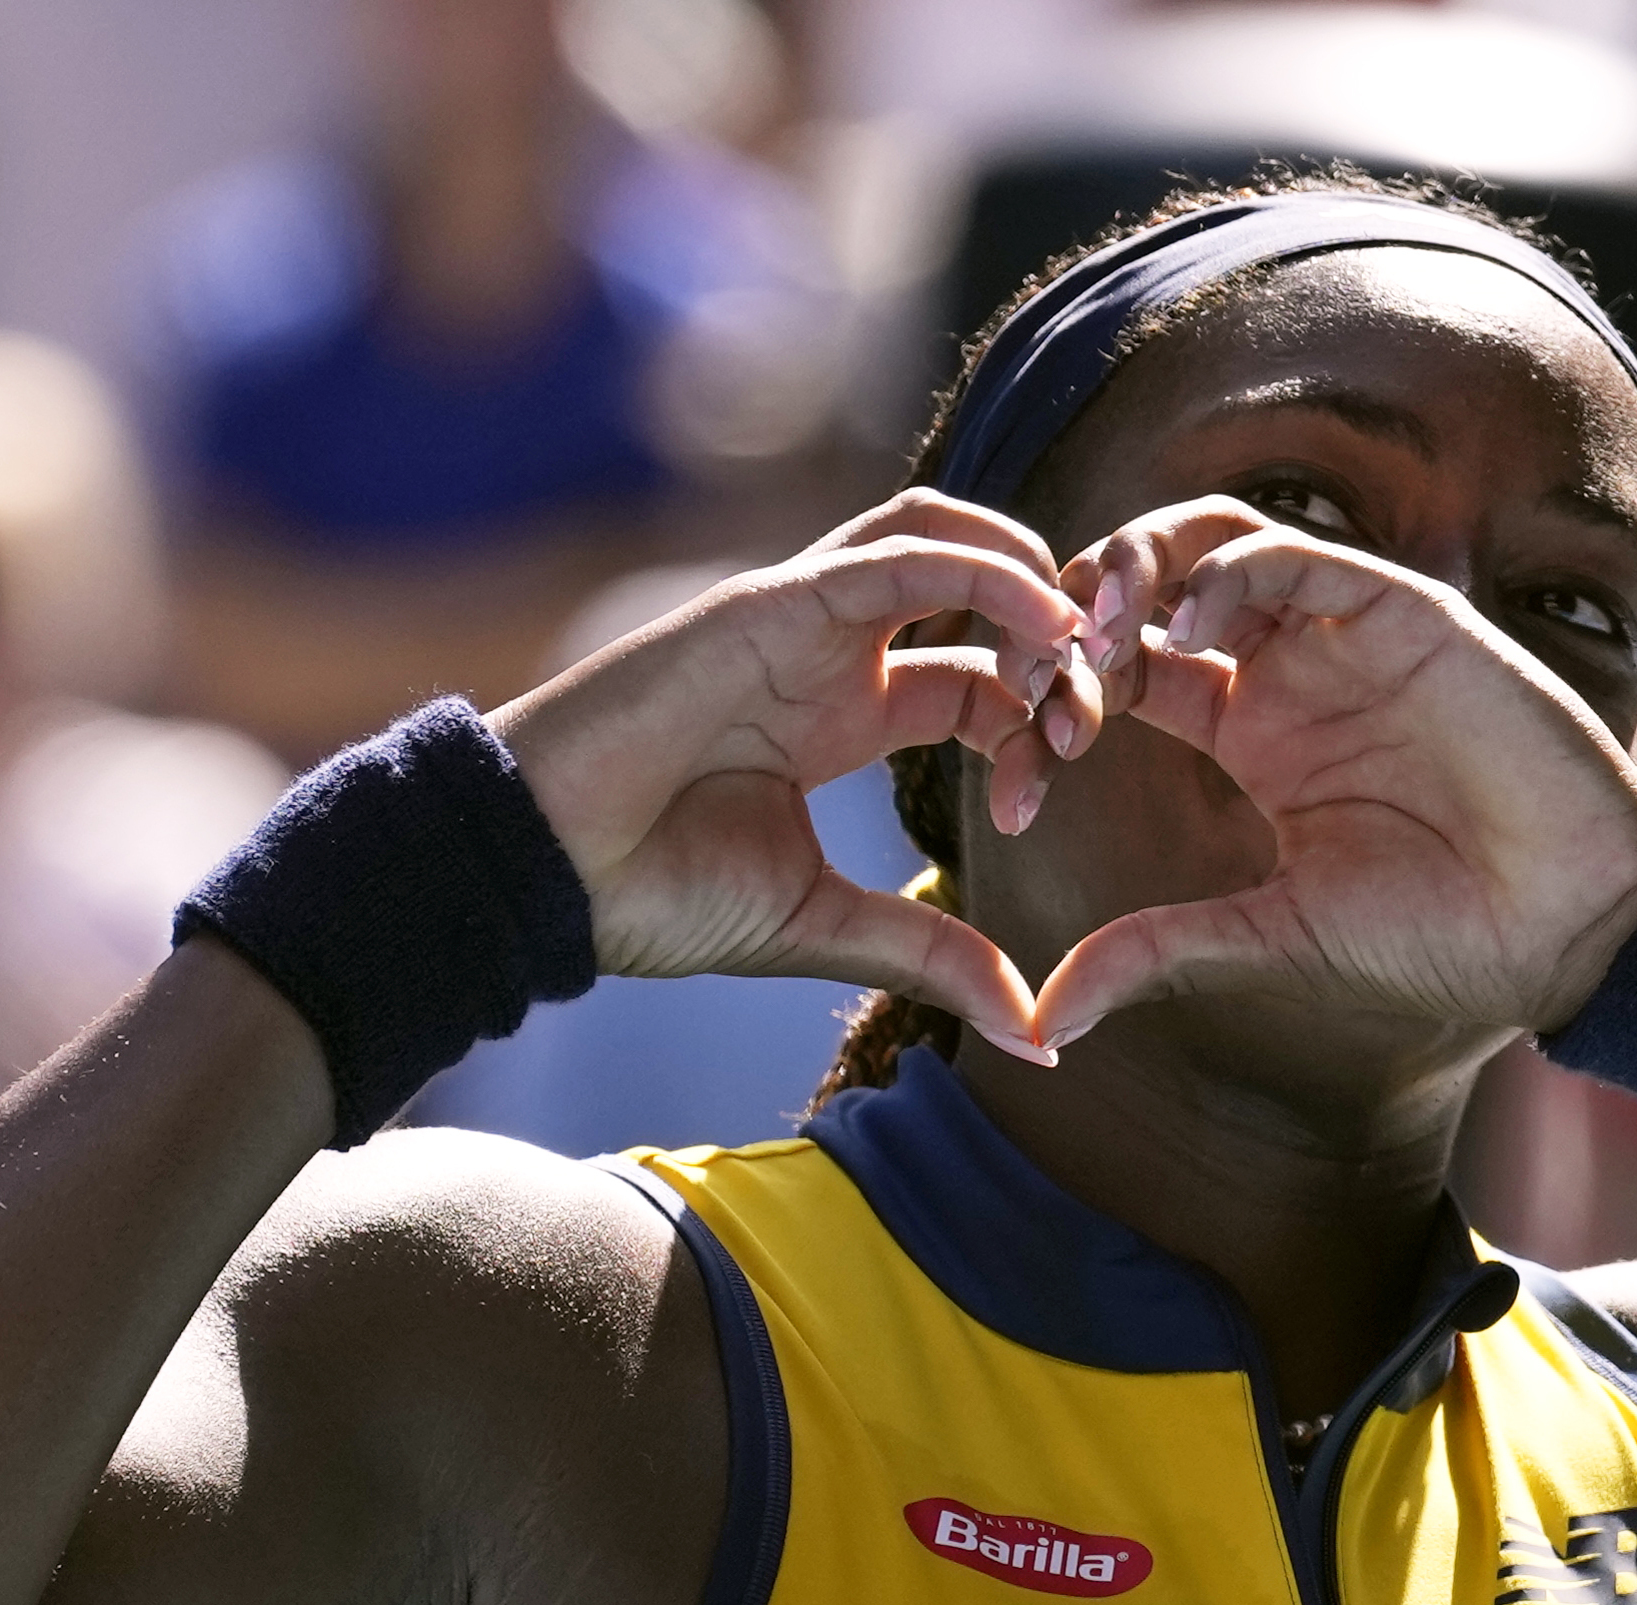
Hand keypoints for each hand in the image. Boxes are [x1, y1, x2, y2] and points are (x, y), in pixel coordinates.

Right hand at [493, 492, 1099, 1059]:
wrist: (544, 876)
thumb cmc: (653, 896)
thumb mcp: (828, 926)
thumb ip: (935, 957)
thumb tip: (1040, 1034)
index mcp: (843, 714)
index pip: (975, 678)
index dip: (1031, 718)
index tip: (1044, 790)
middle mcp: (827, 651)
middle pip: (974, 598)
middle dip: (1052, 642)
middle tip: (1092, 710)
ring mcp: (797, 615)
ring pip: (941, 538)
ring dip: (1027, 576)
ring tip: (1081, 641)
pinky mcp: (770, 601)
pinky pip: (897, 551)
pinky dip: (981, 568)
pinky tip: (1038, 618)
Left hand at [1032, 499, 1636, 1049]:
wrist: (1567, 928)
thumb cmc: (1436, 936)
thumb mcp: (1267, 937)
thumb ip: (1155, 952)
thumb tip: (1040, 1018)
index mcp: (1248, 732)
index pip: (1120, 675)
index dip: (1052, 708)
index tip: (1017, 781)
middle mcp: (1286, 669)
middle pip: (1148, 587)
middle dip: (1072, 619)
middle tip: (1037, 680)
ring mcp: (1341, 635)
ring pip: (1210, 540)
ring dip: (1137, 567)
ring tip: (1097, 631)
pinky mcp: (1401, 613)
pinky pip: (1296, 556)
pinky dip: (1227, 577)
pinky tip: (1190, 636)